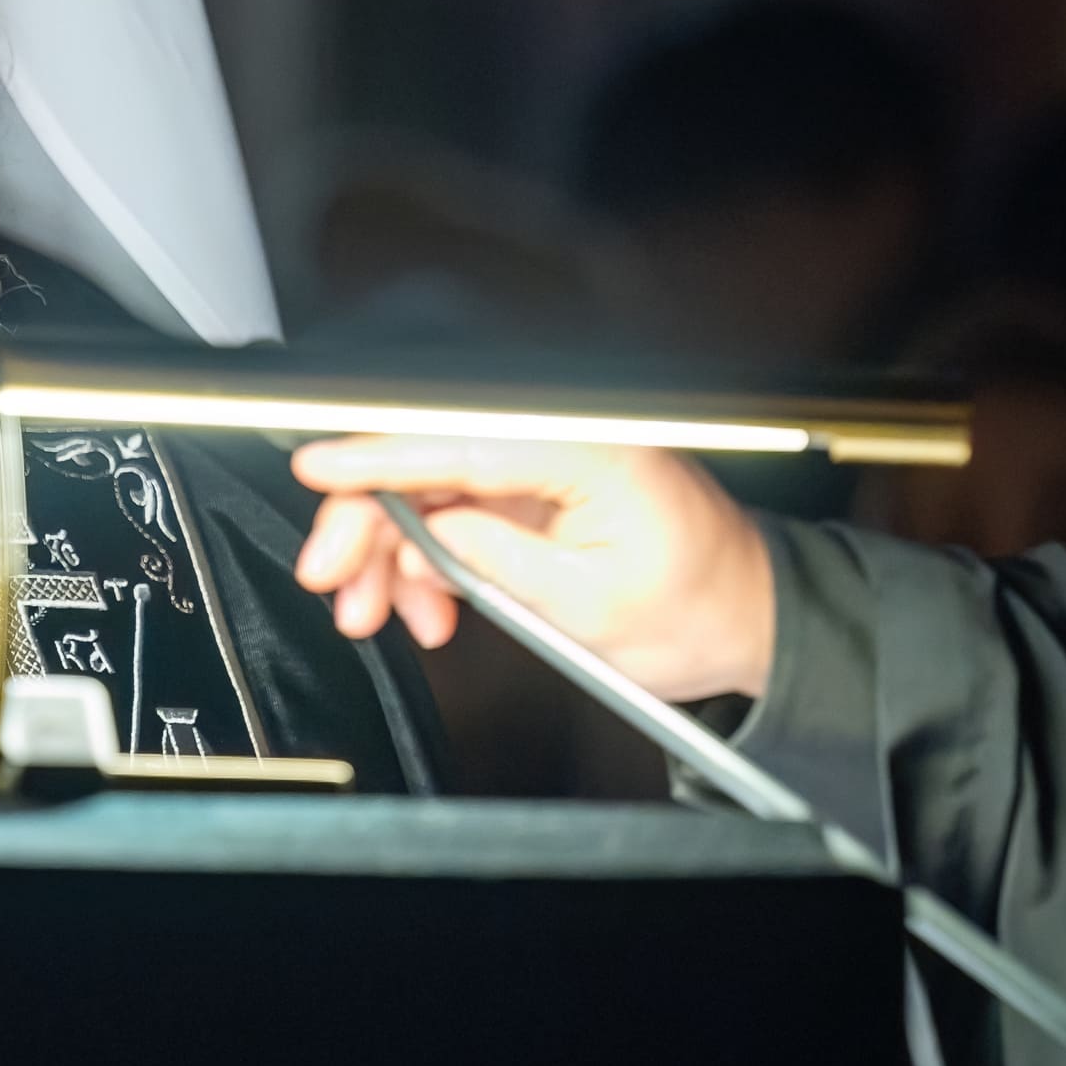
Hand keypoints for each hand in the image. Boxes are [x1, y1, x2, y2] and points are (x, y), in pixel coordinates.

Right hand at [288, 438, 777, 702]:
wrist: (745, 623)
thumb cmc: (699, 609)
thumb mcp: (591, 605)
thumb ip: (500, 562)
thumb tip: (427, 535)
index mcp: (587, 449)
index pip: (459, 443)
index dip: (378, 457)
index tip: (320, 467)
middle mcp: (559, 443)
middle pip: (427, 462)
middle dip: (367, 523)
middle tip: (335, 582)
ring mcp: (540, 468)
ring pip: (425, 492)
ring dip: (389, 556)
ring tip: (379, 614)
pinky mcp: (528, 494)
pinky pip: (448, 515)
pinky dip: (422, 564)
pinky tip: (424, 608)